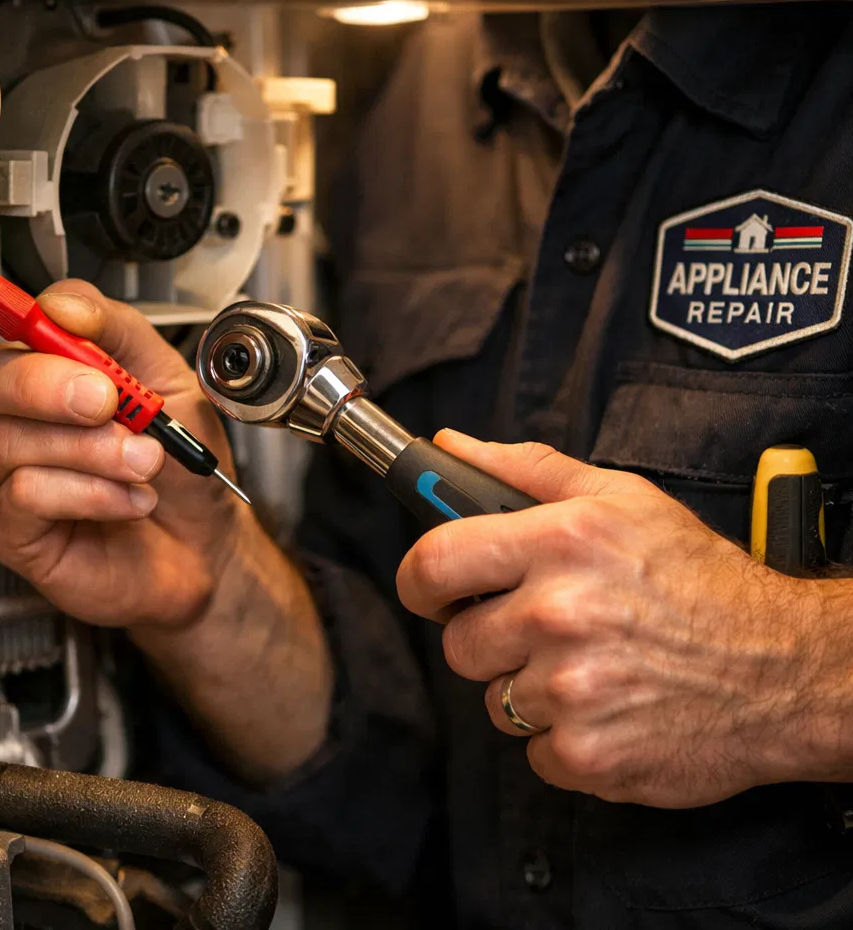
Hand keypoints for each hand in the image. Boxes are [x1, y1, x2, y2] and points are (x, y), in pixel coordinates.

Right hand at [0, 278, 246, 629]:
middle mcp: (15, 422)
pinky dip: (91, 493)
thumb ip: (119, 331)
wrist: (206, 544)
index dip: (36, 328)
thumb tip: (65, 305)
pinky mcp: (12, 531)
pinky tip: (129, 499)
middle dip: (46, 385)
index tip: (85, 341)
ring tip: (145, 462)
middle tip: (108, 402)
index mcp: (47, 376)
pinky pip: (25, 495)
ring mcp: (6, 478)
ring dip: (93, 450)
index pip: (6, 331)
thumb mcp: (170, 381)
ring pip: (10, 441)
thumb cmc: (181, 469)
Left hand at [396, 431, 844, 807]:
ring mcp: (571, 691)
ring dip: (528, 689)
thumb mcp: (619, 498)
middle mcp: (558, 615)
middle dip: (487, 637)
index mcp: (559, 543)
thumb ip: (525, 469)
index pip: (434, 561)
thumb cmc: (696, 578)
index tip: (429, 588)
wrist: (783, 667)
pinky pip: (531, 750)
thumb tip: (448, 447)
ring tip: (586, 665)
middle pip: (458, 643)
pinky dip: (561, 737)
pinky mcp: (587, 754)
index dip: (418, 579)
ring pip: (494, 700)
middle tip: (537, 628)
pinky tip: (606, 707)